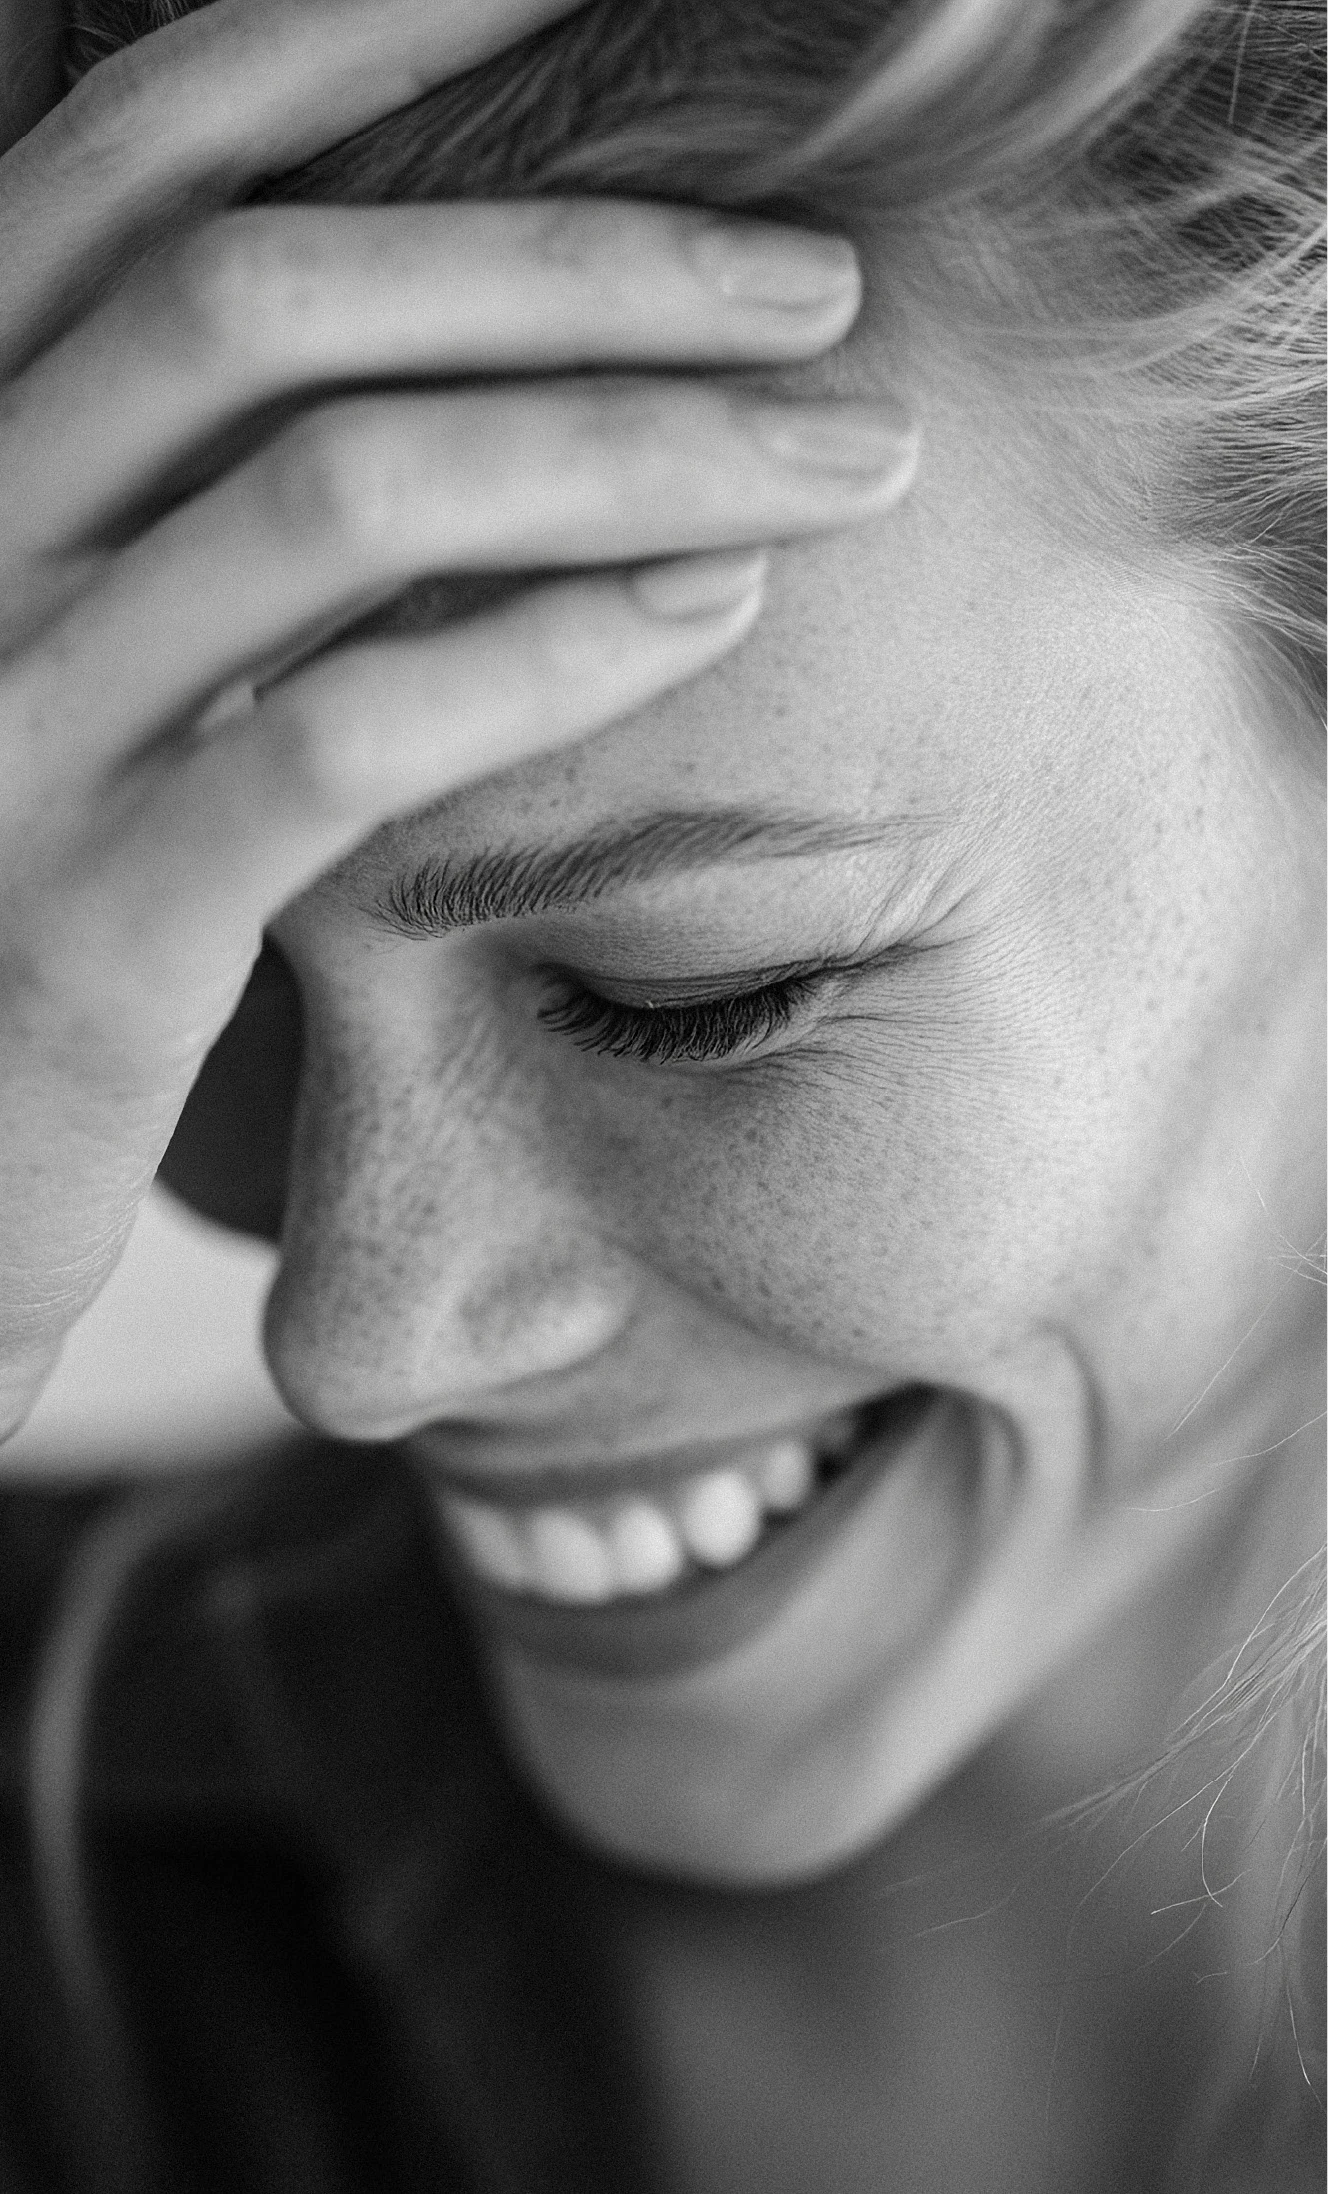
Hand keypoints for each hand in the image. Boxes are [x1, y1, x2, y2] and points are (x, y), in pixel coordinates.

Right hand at [0, 0, 916, 1440]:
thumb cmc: (24, 891)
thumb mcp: (72, 643)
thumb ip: (188, 483)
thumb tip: (426, 334)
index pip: (144, 161)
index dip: (362, 35)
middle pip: (265, 301)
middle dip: (578, 258)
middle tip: (818, 285)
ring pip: (335, 496)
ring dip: (631, 442)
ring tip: (849, 453)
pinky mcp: (85, 926)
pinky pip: (341, 736)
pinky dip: (553, 651)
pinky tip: (714, 606)